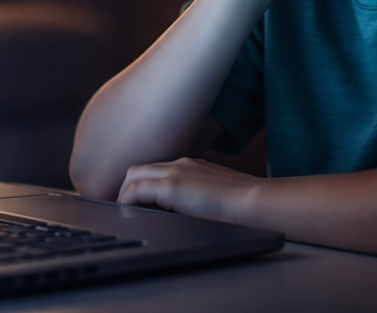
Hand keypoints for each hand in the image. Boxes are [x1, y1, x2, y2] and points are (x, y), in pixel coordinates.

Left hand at [116, 157, 261, 222]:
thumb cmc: (244, 202)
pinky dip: (128, 200)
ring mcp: (175, 173)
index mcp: (192, 165)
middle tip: (123, 203)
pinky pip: (137, 190)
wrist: (254, 201)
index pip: (158, 168)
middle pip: (140, 168)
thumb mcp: (219, 192)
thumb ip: (201, 193)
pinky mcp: (172, 187)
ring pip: (135, 175)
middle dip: (127, 185)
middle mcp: (181, 164)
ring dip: (125, 192)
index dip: (143, 182)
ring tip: (122, 209)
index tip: (137, 196)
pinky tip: (128, 212)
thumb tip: (192, 208)